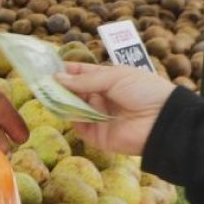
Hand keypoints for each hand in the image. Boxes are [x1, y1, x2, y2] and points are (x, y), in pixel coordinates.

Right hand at [54, 63, 176, 156]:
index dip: (66, 70)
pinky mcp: (97, 136)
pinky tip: (62, 109)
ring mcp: (98, 117)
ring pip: (73, 108)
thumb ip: (85, 80)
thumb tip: (57, 78)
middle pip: (74, 91)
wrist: (163, 120)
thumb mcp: (114, 77)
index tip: (48, 67)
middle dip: (60, 86)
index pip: (82, 74)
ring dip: (62, 101)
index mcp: (108, 80)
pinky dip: (70, 118)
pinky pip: (79, 126)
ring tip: (46, 93)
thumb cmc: (143, 91)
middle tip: (41, 82)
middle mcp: (101, 98)